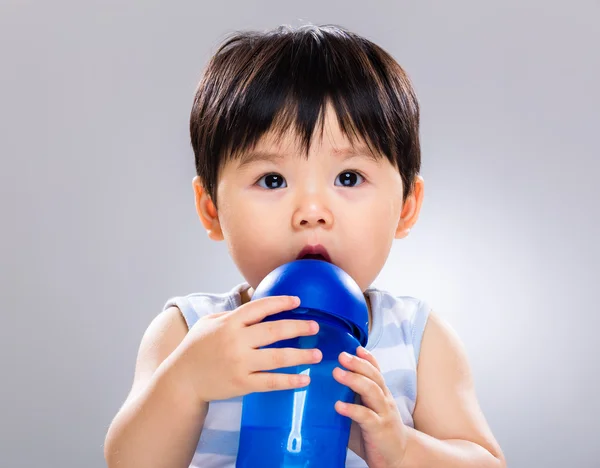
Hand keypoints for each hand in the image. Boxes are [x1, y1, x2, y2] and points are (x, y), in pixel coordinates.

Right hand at [170, 295, 322, 403]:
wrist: (182, 380)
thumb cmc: (196, 348)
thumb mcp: (208, 323)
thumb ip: (231, 315)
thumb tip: (256, 307)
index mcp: (229, 323)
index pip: (259, 308)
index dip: (280, 302)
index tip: (297, 301)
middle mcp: (236, 341)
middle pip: (274, 331)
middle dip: (298, 328)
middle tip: (315, 327)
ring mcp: (240, 363)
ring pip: (277, 358)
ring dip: (301, 355)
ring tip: (317, 354)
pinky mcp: (242, 384)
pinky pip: (271, 382)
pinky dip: (289, 381)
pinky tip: (304, 380)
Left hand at [333, 347, 408, 467]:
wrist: (398, 456)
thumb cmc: (374, 432)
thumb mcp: (363, 412)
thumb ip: (348, 400)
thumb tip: (319, 391)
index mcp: (380, 393)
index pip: (376, 370)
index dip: (367, 358)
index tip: (354, 347)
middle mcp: (384, 399)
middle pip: (373, 376)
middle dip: (357, 364)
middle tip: (341, 356)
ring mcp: (383, 413)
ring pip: (372, 391)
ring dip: (354, 380)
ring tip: (337, 373)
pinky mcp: (379, 429)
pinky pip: (366, 416)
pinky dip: (352, 409)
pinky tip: (339, 406)